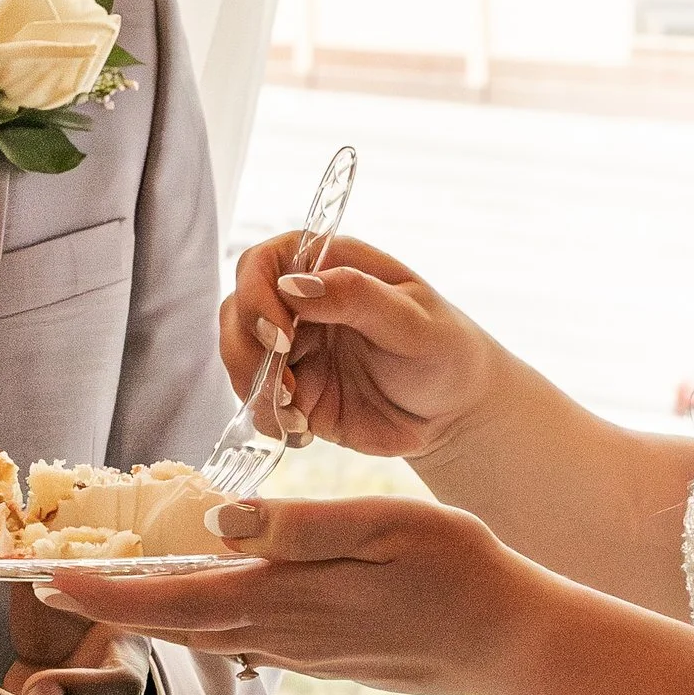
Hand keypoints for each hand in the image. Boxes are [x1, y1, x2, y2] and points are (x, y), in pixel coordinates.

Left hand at [37, 492, 526, 694]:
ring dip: (151, 619)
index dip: (105, 596)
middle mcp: (283, 636)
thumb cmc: (459, 570)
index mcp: (288, 599)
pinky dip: (200, 624)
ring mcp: (303, 654)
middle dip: (109, 609)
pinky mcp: (324, 658)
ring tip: (106, 593)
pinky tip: (197, 604)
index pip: (174, 601)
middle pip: (175, 626)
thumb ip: (299, 527)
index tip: (47, 583)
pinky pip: (243, 641)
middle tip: (48, 588)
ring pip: (207, 637)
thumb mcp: (384, 525)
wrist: (511, 643)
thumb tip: (217, 522)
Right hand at [223, 231, 502, 461]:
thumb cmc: (446, 353)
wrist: (455, 414)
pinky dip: (268, 420)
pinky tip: (303, 431)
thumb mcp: (412, 322)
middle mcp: (303, 304)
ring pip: (239, 358)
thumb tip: (294, 285)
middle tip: (285, 386)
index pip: (264, 263)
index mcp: (331, 268)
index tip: (280, 334)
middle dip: (248, 351)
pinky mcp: (293, 393)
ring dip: (255, 390)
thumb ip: (356, 297)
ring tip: (296, 413)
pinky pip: (256, 404)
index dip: (257, 295)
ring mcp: (294, 350)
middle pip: (238, 311)